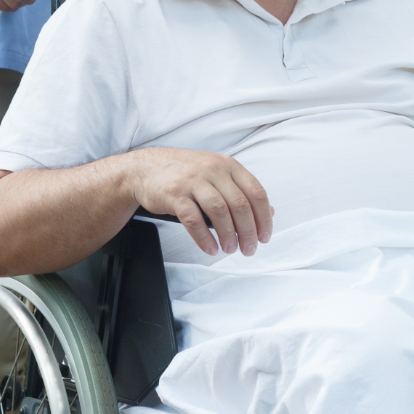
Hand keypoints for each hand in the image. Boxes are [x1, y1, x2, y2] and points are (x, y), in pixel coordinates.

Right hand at [125, 148, 273, 256]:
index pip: (256, 192)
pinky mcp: (174, 194)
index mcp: (227, 165)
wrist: (145, 169)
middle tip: (248, 248)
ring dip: (228, 235)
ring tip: (229, 248)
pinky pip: (194, 220)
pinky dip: (204, 238)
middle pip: (239, 205)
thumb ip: (240, 190)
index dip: (263, 218)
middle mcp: (212, 170)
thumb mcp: (216, 174)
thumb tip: (268, 212)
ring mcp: (192, 180)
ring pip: (219, 212)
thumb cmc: (183, 173)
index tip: (264, 236)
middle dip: (248, 232)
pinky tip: (210, 248)